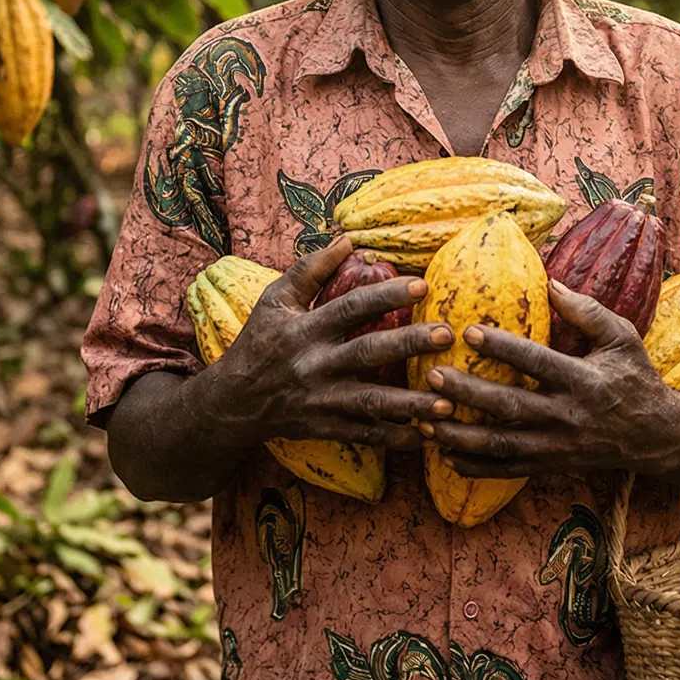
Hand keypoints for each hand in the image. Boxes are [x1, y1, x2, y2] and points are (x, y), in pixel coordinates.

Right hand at [198, 238, 454, 451]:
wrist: (231, 403)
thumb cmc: (258, 342)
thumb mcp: (274, 300)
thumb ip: (310, 270)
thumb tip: (347, 241)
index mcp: (305, 329)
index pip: (351, 307)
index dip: (385, 295)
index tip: (422, 285)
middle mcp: (314, 365)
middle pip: (368, 352)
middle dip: (409, 343)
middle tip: (447, 333)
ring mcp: (320, 400)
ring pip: (371, 402)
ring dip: (411, 404)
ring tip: (448, 401)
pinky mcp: (323, 427)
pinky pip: (363, 435)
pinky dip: (394, 438)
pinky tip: (425, 436)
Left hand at [420, 280, 679, 479]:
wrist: (657, 437)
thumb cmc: (636, 378)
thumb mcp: (622, 337)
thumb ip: (587, 311)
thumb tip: (549, 281)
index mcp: (583, 380)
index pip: (537, 362)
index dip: (502, 347)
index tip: (469, 331)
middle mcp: (567, 416)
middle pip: (510, 407)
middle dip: (468, 393)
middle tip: (433, 376)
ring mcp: (556, 446)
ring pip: (502, 445)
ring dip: (460, 434)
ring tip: (425, 419)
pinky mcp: (550, 466)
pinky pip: (507, 471)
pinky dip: (474, 466)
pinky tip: (444, 453)